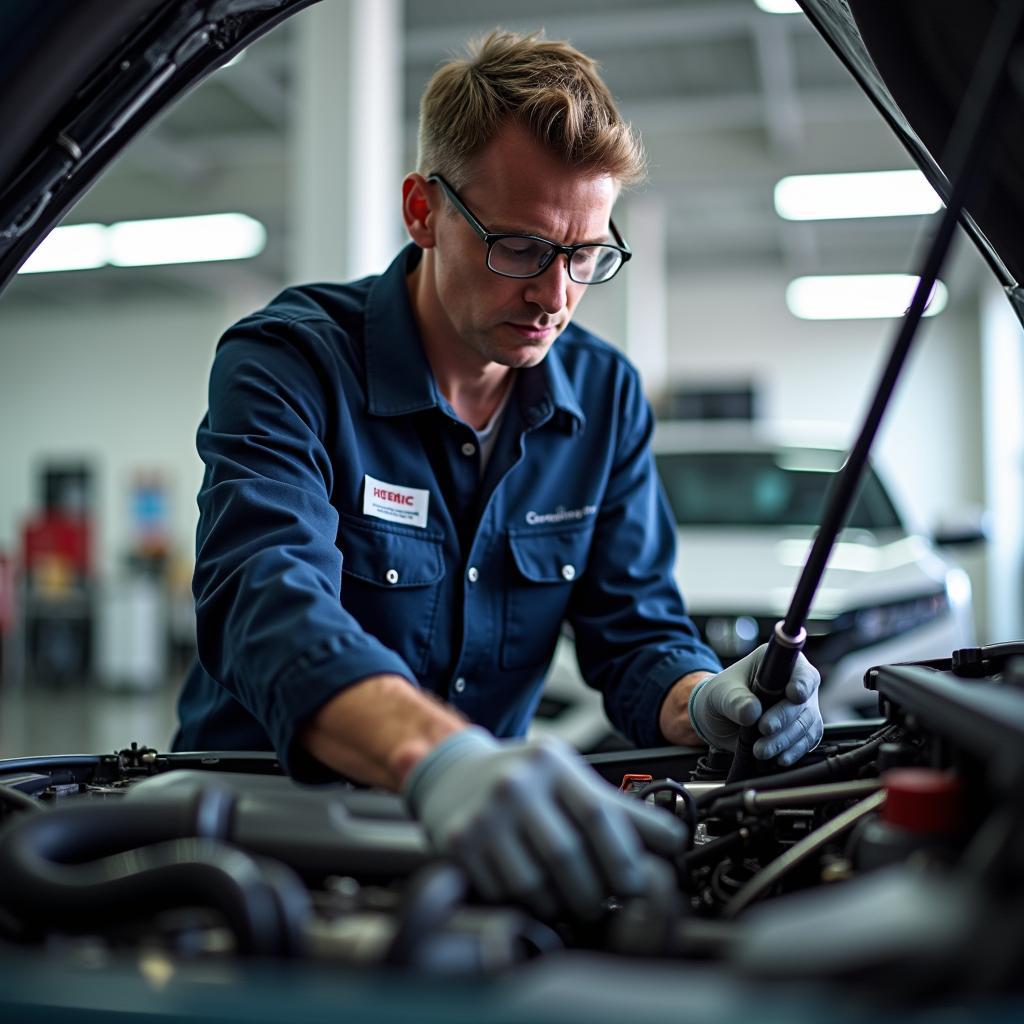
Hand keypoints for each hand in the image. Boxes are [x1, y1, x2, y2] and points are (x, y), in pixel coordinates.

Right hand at [402, 727, 686, 919]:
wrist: (453, 774)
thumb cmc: (523, 781)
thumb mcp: (569, 779)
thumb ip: (619, 810)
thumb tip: (675, 840)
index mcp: (551, 764)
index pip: (598, 815)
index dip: (624, 857)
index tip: (635, 884)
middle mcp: (515, 785)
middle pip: (568, 856)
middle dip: (593, 891)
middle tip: (601, 901)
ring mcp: (484, 815)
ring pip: (535, 884)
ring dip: (558, 904)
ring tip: (566, 897)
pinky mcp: (460, 843)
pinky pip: (503, 892)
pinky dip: (524, 904)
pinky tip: (530, 890)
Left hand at [687, 645, 821, 765]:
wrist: (717, 718)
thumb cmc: (720, 696)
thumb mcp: (719, 694)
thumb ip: (734, 700)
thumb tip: (751, 711)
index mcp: (776, 662)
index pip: (799, 670)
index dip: (801, 682)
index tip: (793, 695)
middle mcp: (794, 682)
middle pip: (803, 702)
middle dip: (784, 718)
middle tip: (764, 729)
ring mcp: (801, 707)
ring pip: (806, 724)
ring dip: (786, 740)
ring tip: (761, 750)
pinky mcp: (801, 729)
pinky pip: (807, 742)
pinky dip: (794, 751)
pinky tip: (779, 758)